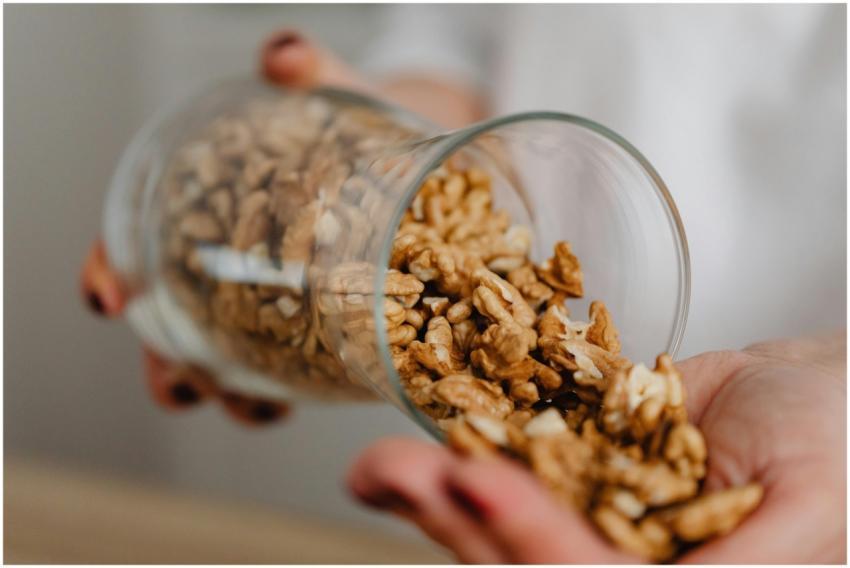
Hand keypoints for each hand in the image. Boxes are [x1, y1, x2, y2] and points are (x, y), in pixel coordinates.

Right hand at [81, 30, 484, 421]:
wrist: (410, 149)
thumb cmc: (353, 120)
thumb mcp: (332, 90)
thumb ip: (306, 69)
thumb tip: (284, 56)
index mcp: (207, 211)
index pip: (133, 245)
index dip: (110, 271)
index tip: (109, 297)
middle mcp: (229, 268)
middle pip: (173, 327)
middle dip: (167, 364)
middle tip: (186, 380)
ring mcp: (274, 306)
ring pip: (229, 366)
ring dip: (231, 396)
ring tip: (260, 406)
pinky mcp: (323, 331)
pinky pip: (294, 376)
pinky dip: (290, 393)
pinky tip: (309, 397)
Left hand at [347, 332, 846, 562]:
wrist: (813, 388)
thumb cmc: (834, 445)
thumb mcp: (805, 512)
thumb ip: (740, 566)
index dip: (536, 541)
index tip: (483, 485)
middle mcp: (613, 556)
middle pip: (519, 556)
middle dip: (458, 519)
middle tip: (406, 472)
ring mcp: (582, 511)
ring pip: (494, 517)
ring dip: (433, 491)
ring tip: (378, 465)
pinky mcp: (565, 463)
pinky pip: (504, 463)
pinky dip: (447, 459)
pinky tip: (394, 460)